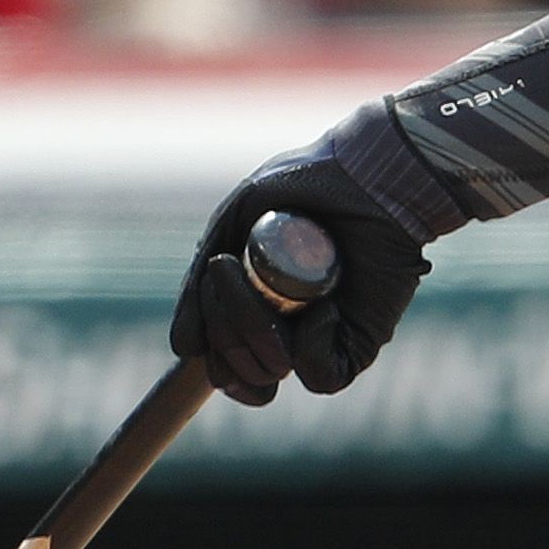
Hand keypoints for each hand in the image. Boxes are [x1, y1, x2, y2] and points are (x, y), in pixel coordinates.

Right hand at [172, 121, 438, 403]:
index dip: (210, 356)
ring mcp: (320, 341)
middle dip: (222, 327)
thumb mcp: (229, 229)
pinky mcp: (358, 344)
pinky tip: (324, 306)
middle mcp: (285, 334)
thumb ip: (199, 287)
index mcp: (252, 313)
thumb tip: (185, 348)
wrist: (363, 174)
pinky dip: (310, 343)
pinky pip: (319, 375)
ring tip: (269, 278)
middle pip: (234, 372)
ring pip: (269, 371)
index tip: (201, 326)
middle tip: (228, 269)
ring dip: (254, 328)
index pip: (220, 365)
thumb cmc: (298, 190)